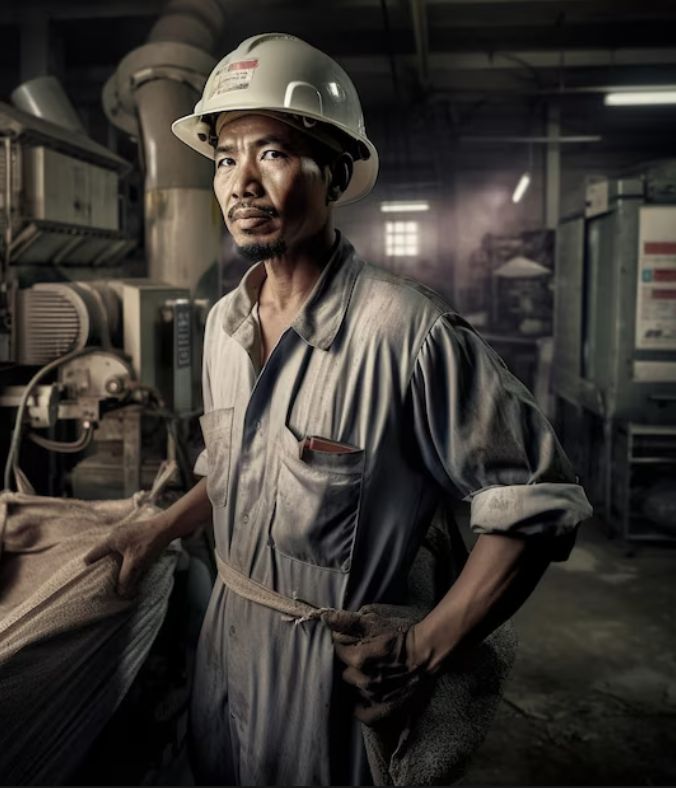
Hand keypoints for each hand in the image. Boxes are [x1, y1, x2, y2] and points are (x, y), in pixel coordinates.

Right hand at [84, 514, 169, 597]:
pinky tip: (131, 566)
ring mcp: (124, 534)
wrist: (167, 527)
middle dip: (104, 569)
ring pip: (114, 553)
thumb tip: (121, 594)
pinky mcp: (134, 536)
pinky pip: (123, 550)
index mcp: (110, 541)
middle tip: (106, 581)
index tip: (93, 581)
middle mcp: (114, 536)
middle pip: (102, 555)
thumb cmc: (149, 543)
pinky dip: (124, 559)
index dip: (90, 570)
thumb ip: (125, 579)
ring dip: (115, 564)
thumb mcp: (136, 563)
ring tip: (118, 576)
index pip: (91, 556)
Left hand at [323, 609, 433, 724]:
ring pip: (355, 690)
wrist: (427, 651)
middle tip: (360, 657)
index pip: (339, 653)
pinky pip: (367, 716)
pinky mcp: (389, 707)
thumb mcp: (375, 622)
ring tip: (366, 672)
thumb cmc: (401, 634)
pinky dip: (360, 709)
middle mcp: (366, 681)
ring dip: (357, 682)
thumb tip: (325, 618)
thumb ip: (347, 621)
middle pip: (345, 673)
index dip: (343, 645)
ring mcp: (377, 696)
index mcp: (360, 659)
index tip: (350, 642)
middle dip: (349, 665)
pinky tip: (358, 702)